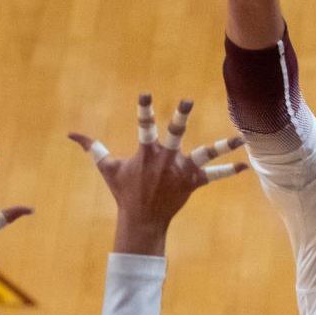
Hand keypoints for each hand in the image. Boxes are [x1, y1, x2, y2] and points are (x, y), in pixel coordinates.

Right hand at [69, 93, 247, 255]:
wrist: (142, 220)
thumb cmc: (124, 192)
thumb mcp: (107, 168)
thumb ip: (92, 148)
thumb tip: (71, 134)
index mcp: (146, 153)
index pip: (144, 127)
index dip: (144, 110)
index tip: (146, 94)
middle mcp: (165, 160)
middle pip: (174, 135)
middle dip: (180, 118)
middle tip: (187, 101)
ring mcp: (181, 171)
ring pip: (204, 155)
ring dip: (222, 146)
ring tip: (240, 138)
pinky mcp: (192, 183)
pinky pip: (213, 176)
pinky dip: (228, 172)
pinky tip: (244, 166)